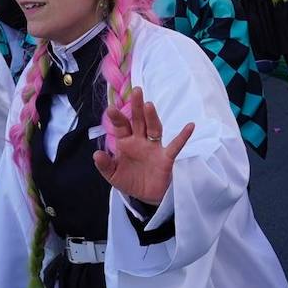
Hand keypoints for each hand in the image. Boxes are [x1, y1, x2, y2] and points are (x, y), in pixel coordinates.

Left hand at [93, 87, 194, 204]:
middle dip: (137, 107)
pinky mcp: (166, 157)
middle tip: (136, 91)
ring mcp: (154, 147)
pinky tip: (190, 126)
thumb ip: (105, 165)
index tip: (111, 109)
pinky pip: (176, 145)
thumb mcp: (113, 175)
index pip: (122, 127)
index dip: (117, 118)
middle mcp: (141, 141)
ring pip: (154, 128)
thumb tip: (96, 154)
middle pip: (139, 121)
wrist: (146, 196)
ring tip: (149, 105)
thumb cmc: (130, 180)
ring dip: (152, 117)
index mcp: (126, 143)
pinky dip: (183, 136)